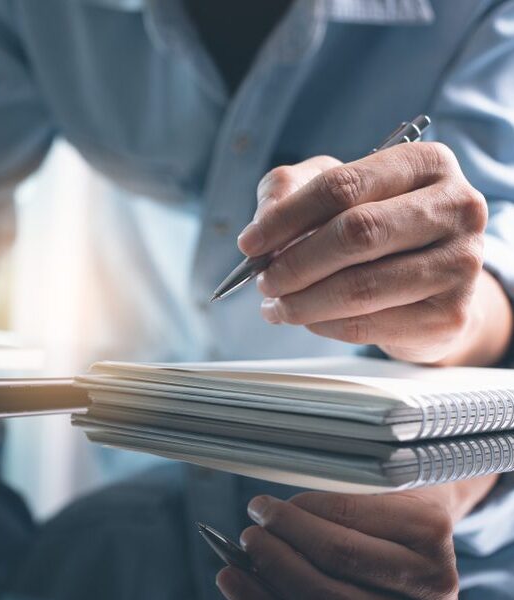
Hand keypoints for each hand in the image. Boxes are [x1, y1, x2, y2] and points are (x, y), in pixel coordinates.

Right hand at [215, 487, 488, 599]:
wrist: (413, 514)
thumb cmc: (358, 562)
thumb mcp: (323, 594)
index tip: (226, 576)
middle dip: (275, 564)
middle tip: (247, 537)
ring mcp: (436, 585)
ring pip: (342, 556)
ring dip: (289, 528)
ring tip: (263, 513)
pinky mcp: (434, 535)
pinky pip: (357, 515)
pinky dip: (315, 504)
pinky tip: (298, 501)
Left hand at [241, 144, 510, 364]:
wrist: (433, 282)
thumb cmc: (378, 227)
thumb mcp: (333, 191)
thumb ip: (290, 191)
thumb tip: (261, 227)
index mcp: (426, 163)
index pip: (343, 186)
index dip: (286, 217)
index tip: (249, 244)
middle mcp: (456, 207)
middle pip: (356, 234)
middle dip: (295, 263)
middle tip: (263, 281)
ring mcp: (461, 263)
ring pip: (360, 287)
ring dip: (302, 302)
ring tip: (277, 305)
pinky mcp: (450, 314)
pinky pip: (369, 325)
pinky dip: (325, 325)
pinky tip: (309, 319)